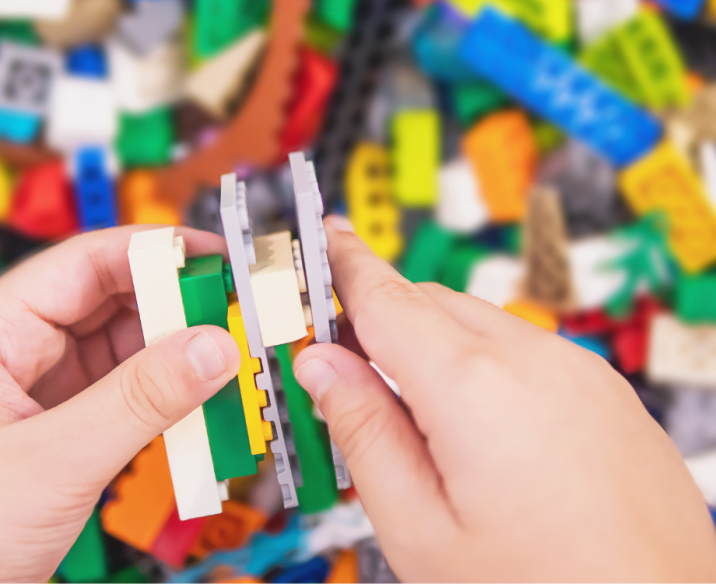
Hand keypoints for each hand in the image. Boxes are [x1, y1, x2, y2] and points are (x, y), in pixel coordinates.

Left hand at [0, 226, 240, 582]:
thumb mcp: (51, 463)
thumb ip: (137, 403)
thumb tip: (212, 349)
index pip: (87, 263)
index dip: (157, 253)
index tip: (219, 261)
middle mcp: (26, 348)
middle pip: (117, 301)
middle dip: (181, 309)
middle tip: (238, 319)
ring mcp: (51, 385)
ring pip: (132, 347)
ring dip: (183, 357)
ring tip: (229, 365)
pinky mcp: (73, 420)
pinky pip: (134, 392)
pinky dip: (172, 397)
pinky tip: (203, 406)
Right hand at [294, 217, 715, 581]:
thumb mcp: (420, 531)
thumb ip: (364, 435)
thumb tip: (323, 368)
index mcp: (475, 388)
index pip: (386, 299)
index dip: (346, 266)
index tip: (326, 238)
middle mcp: (534, 360)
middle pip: (430, 305)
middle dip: (381, 318)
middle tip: (346, 362)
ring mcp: (579, 370)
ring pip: (478, 324)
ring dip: (433, 344)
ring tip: (414, 412)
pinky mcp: (604, 390)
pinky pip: (523, 349)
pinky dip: (482, 363)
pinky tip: (478, 424)